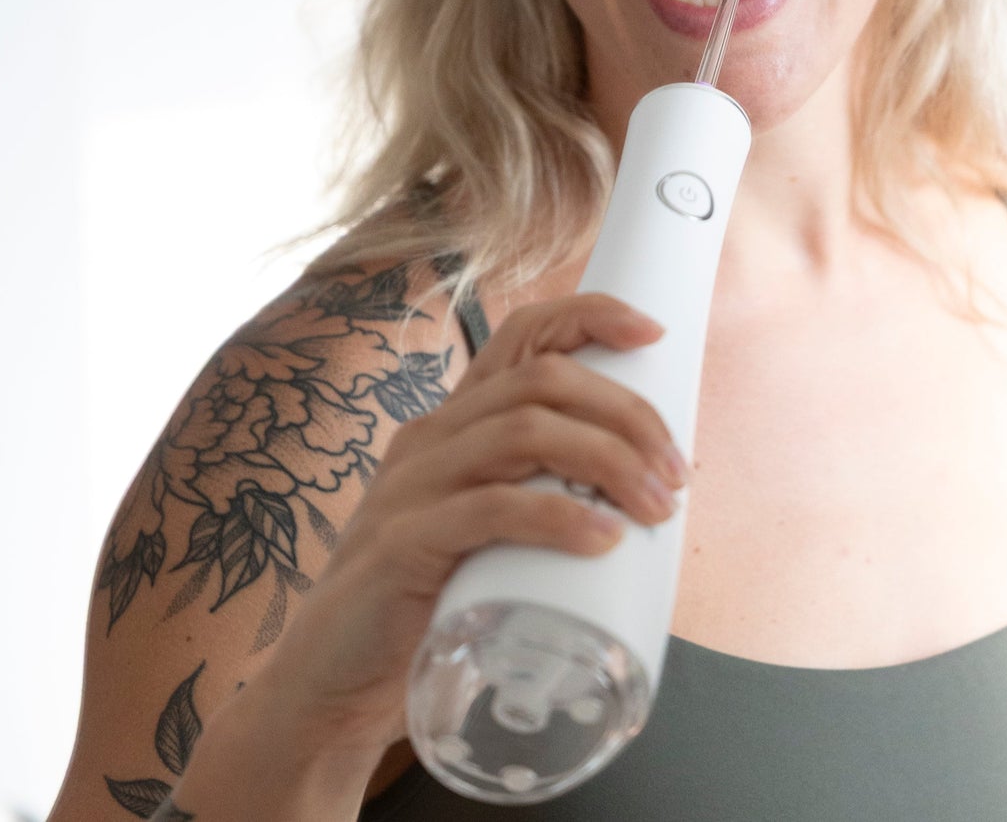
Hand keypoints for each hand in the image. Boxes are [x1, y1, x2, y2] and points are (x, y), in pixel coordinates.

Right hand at [245, 292, 687, 765]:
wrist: (330, 689)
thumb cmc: (427, 608)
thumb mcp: (488, 533)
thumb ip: (542, 499)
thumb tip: (648, 496)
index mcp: (455, 423)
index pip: (521, 334)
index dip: (591, 316)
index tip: (655, 333)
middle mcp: (431, 438)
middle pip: (542, 380)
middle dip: (625, 413)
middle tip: (676, 472)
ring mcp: (412, 486)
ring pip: (524, 431)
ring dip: (608, 460)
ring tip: (657, 507)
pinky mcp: (400, 544)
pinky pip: (489, 509)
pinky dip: (557, 517)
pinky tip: (602, 540)